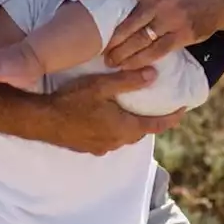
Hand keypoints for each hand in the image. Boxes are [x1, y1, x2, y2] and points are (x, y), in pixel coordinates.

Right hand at [40, 67, 185, 154]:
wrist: (41, 120)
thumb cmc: (71, 100)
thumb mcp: (102, 85)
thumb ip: (129, 81)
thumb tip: (154, 75)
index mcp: (124, 128)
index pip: (156, 125)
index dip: (171, 118)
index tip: (183, 110)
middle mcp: (116, 142)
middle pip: (140, 132)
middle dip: (151, 122)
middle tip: (158, 109)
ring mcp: (101, 147)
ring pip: (124, 137)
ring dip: (131, 126)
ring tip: (133, 112)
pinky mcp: (87, 148)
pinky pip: (109, 140)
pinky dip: (115, 130)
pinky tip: (108, 120)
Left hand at [74, 0, 223, 70]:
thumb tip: (118, 3)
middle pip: (126, 23)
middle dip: (110, 40)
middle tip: (98, 51)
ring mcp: (171, 17)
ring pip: (139, 40)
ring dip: (122, 54)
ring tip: (111, 62)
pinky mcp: (182, 34)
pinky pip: (156, 51)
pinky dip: (141, 60)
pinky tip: (131, 66)